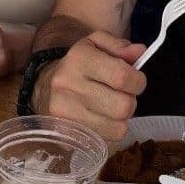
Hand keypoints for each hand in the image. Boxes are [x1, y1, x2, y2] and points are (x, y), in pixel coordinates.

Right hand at [32, 32, 146, 140]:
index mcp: (79, 59)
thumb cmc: (79, 65)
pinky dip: (109, 130)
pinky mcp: (65, 131)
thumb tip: (140, 52)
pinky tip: (101, 118)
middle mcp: (68, 84)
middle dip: (130, 101)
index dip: (138, 81)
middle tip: (123, 95)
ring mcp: (64, 110)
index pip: (122, 76)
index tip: (136, 80)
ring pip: (117, 127)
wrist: (44, 86)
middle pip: (122, 106)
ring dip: (121, 118)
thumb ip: (120, 46)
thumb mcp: (96, 44)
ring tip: (111, 106)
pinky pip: (105, 138)